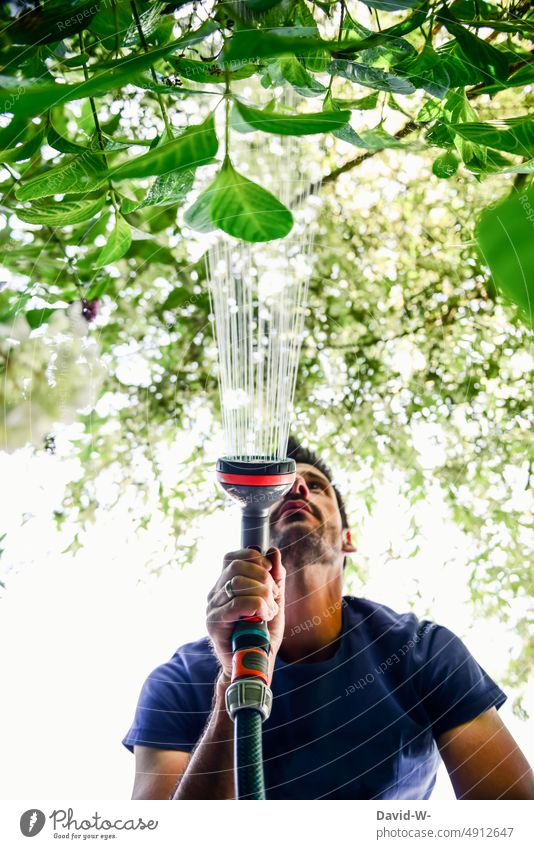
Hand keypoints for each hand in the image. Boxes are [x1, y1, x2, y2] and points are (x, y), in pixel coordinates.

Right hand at [206, 547, 285, 683]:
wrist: (252, 668)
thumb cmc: (261, 635)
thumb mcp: (274, 602)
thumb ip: (274, 578)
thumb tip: (273, 550)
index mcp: (226, 585)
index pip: (232, 557)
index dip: (254, 558)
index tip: (270, 573)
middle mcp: (215, 593)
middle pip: (237, 567)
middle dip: (263, 577)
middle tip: (274, 597)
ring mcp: (212, 608)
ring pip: (239, 583)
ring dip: (264, 595)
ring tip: (270, 611)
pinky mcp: (215, 623)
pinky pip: (238, 603)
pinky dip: (258, 606)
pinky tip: (264, 617)